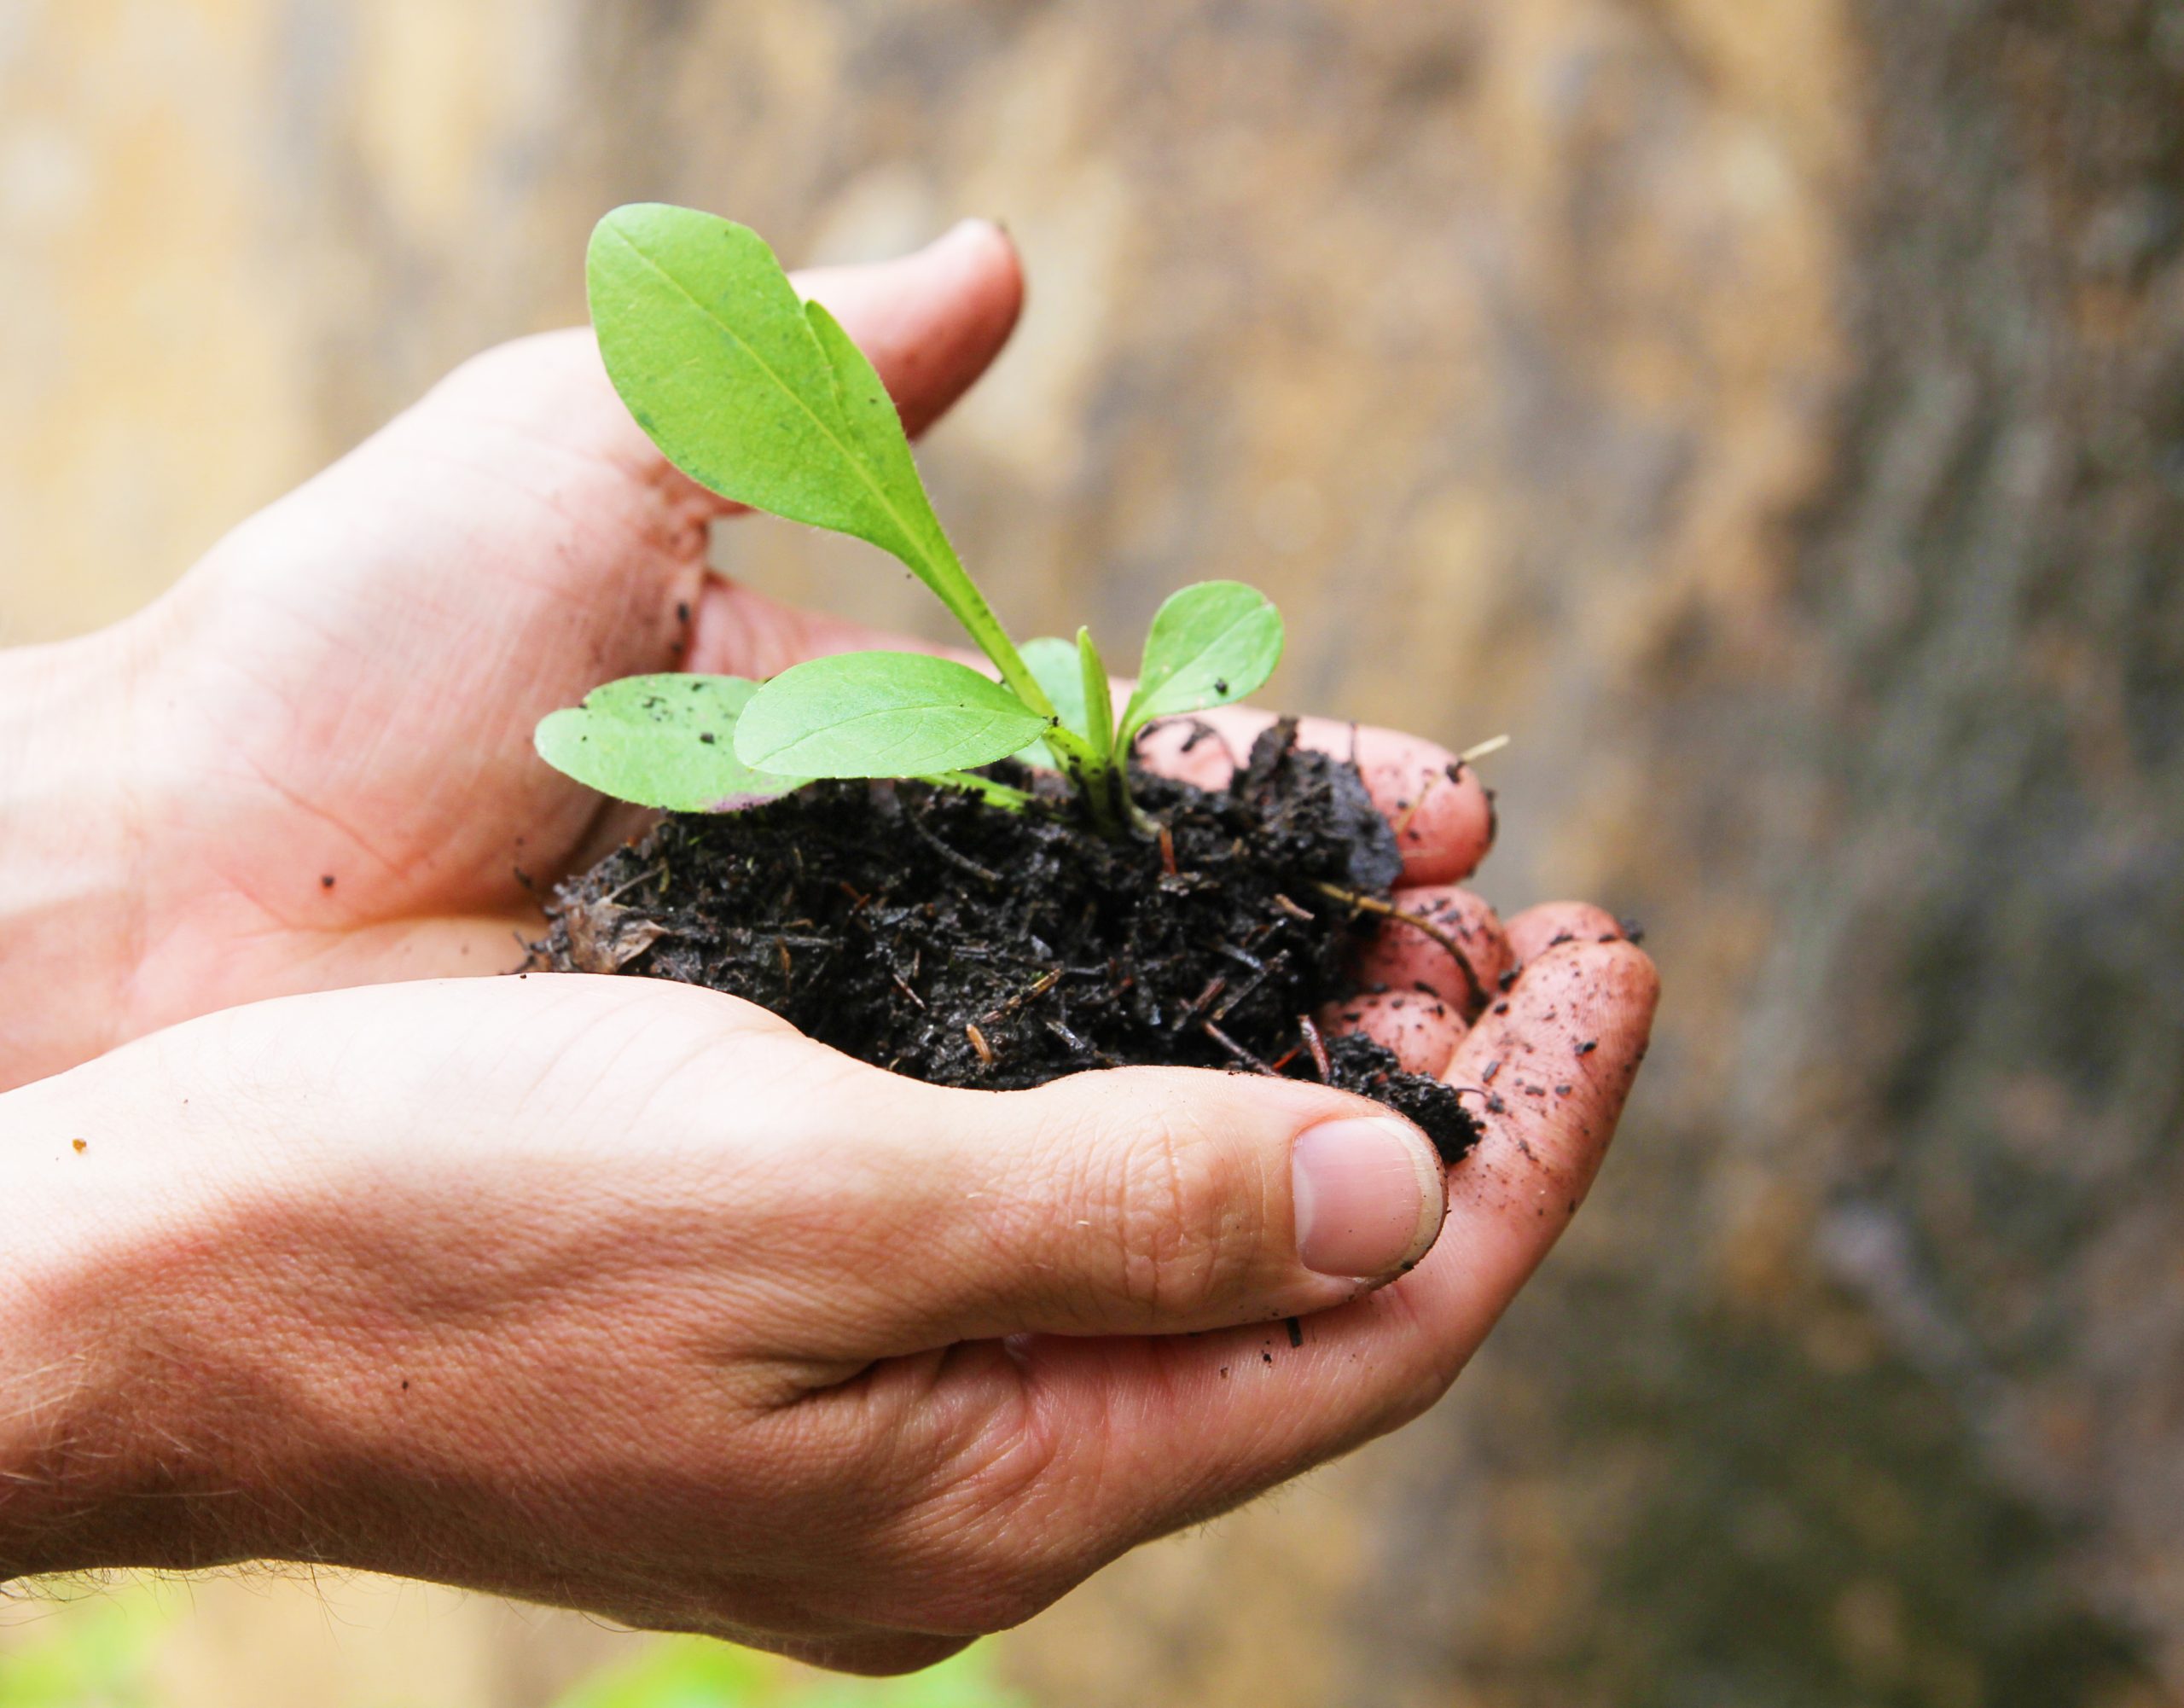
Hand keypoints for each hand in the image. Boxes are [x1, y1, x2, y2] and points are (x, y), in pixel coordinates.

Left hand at [0, 211, 1545, 1097]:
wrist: (151, 881)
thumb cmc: (362, 646)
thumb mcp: (608, 445)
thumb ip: (821, 369)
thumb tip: (992, 258)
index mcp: (873, 748)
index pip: (1152, 780)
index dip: (1311, 799)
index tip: (1459, 817)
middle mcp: (878, 915)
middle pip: (1170, 952)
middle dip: (1349, 962)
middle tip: (1509, 984)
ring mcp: (830, 1057)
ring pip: (1116, 1085)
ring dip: (1292, 1084)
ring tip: (1460, 1087)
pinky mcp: (770, 1172)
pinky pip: (992, 1188)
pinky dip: (1140, 1191)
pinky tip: (1275, 1201)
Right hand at [0, 938, 1652, 1672]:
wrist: (144, 1261)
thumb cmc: (434, 1233)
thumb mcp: (802, 1211)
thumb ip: (1116, 1221)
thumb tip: (1397, 1208)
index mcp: (998, 1478)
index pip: (1373, 1325)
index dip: (1522, 1145)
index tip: (1612, 967)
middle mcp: (972, 1452)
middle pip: (1299, 1276)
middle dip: (1438, 1093)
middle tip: (1515, 917)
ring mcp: (891, 1374)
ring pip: (1181, 1209)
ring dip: (1298, 1058)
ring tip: (1393, 909)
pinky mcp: (808, 1273)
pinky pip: (1050, 1169)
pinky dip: (1147, 1052)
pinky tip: (1174, 946)